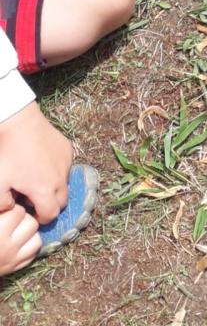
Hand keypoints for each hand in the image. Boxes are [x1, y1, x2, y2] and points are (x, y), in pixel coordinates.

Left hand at [0, 103, 71, 223]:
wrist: (19, 123)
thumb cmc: (7, 154)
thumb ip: (2, 204)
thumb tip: (11, 209)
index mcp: (45, 190)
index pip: (51, 214)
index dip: (40, 218)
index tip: (29, 212)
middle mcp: (61, 178)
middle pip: (62, 202)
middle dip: (50, 204)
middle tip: (31, 197)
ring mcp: (66, 162)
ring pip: (64, 183)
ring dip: (53, 186)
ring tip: (34, 177)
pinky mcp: (67, 149)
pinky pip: (64, 166)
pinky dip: (55, 169)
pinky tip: (39, 161)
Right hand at [0, 206, 39, 275]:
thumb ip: (1, 210)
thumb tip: (9, 199)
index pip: (18, 211)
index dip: (13, 209)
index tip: (7, 212)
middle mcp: (5, 245)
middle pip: (31, 223)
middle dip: (24, 219)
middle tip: (13, 221)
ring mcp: (12, 258)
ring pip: (36, 236)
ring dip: (29, 232)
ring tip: (18, 231)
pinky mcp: (16, 267)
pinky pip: (35, 250)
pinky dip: (31, 244)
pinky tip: (21, 242)